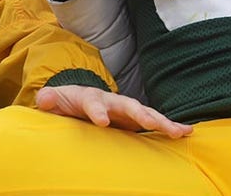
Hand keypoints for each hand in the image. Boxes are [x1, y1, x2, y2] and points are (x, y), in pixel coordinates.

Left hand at [35, 85, 192, 138]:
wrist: (79, 99)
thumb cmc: (66, 101)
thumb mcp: (53, 100)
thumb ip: (49, 99)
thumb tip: (44, 98)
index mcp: (90, 98)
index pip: (94, 102)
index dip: (98, 110)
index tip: (102, 121)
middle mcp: (113, 101)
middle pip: (129, 106)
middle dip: (142, 115)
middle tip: (153, 124)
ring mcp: (126, 110)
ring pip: (147, 114)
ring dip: (164, 122)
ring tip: (181, 131)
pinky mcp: (134, 120)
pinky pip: (154, 124)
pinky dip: (169, 127)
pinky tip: (185, 133)